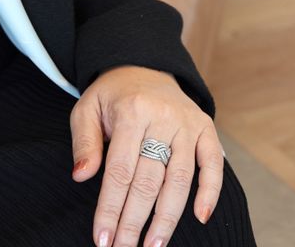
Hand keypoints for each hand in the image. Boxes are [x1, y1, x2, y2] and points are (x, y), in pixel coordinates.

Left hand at [69, 65, 223, 246]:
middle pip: (149, 180)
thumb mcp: (87, 108)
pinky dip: (210, 191)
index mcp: (131, 111)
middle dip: (134, 221)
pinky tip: (200, 217)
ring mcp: (187, 123)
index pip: (120, 171)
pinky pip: (213, 163)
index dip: (110, 208)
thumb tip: (81, 176)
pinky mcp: (206, 128)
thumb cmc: (112, 95)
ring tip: (153, 245)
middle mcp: (163, 117)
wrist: (142, 66)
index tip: (102, 238)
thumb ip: (84, 142)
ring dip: (167, 218)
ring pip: (180, 179)